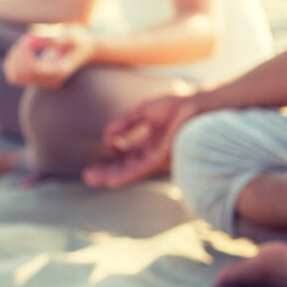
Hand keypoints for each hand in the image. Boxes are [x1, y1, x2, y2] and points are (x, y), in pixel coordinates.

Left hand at [3, 24, 95, 88]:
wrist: (84, 49)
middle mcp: (50, 81)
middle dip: (18, 54)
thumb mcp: (72, 36)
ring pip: (15, 77)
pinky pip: (13, 77)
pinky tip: (20, 49)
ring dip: (13, 59)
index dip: (25, 53)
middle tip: (26, 38)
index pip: (34, 69)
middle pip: (22, 75)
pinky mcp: (35, 79)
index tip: (28, 38)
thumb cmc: (78, 40)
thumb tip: (39, 40)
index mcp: (59, 72)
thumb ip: (57, 39)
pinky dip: (11, 62)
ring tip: (23, 44)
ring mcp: (42, 82)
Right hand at [82, 93, 202, 187]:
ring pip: (130, 170)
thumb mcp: (146, 111)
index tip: (104, 148)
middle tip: (88, 176)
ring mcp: (158, 157)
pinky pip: (140, 169)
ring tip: (91, 180)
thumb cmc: (178, 106)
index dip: (114, 154)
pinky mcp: (162, 159)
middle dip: (108, 170)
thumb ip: (127, 123)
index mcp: (151, 141)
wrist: (198, 106)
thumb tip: (108, 134)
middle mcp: (154, 152)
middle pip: (127, 165)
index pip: (129, 153)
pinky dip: (124, 174)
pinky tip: (111, 180)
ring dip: (111, 175)